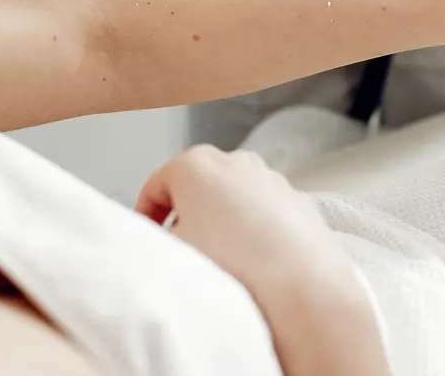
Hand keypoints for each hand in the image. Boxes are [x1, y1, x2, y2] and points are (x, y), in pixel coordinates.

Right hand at [136, 146, 362, 310]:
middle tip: (183, 249)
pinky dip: (254, 229)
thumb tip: (165, 239)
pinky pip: (264, 211)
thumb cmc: (234, 265)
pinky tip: (253, 260)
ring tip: (221, 259)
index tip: (149, 236)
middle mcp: (235, 161)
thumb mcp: (171, 252)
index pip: (156, 185)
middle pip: (196, 186)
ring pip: (232, 197)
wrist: (298, 285)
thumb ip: (157, 239)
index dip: (146, 214)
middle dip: (186, 214)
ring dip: (222, 221)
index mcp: (196, 164)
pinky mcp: (295, 199)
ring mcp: (270, 178)